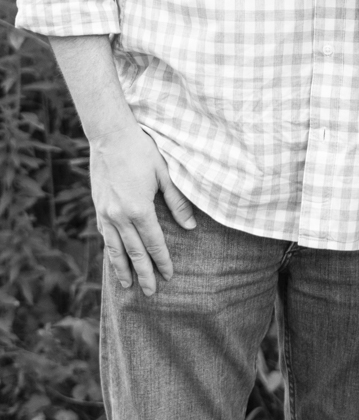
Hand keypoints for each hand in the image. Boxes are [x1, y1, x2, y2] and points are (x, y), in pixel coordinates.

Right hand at [90, 124, 195, 295]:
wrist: (110, 135)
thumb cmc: (142, 151)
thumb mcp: (165, 174)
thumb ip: (177, 201)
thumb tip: (190, 226)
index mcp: (139, 209)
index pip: (153, 243)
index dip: (162, 261)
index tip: (169, 275)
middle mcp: (119, 216)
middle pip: (134, 252)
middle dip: (143, 274)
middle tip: (151, 293)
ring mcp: (106, 213)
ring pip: (115, 248)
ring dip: (122, 268)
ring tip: (128, 285)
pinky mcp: (98, 206)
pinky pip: (104, 234)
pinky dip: (110, 249)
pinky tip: (114, 256)